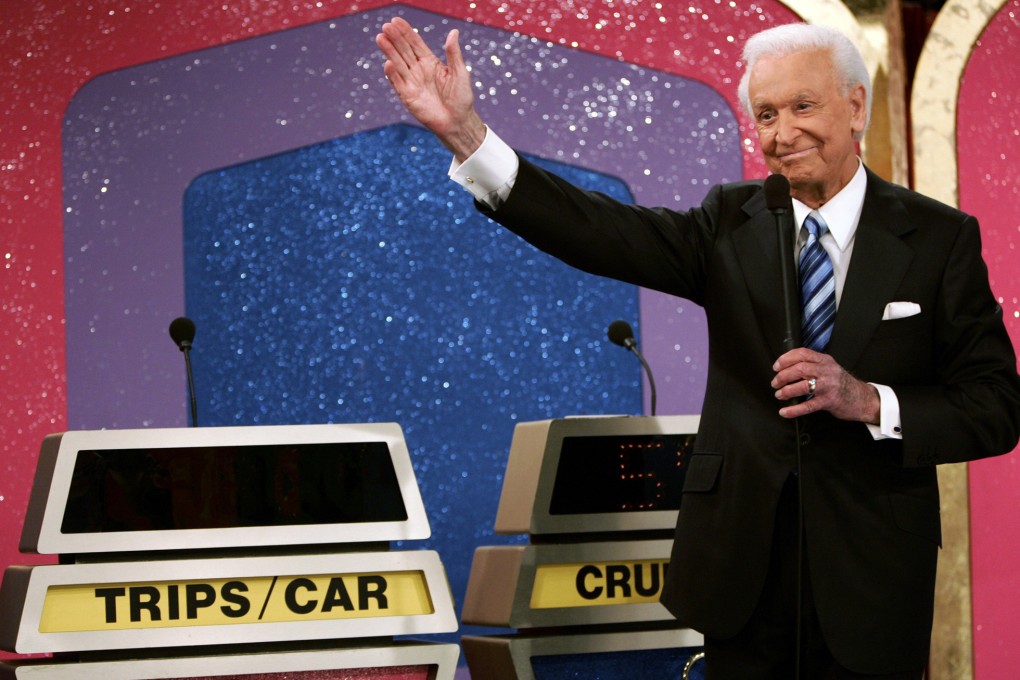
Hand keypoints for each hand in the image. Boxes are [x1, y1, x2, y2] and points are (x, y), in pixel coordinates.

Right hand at [376, 17, 486, 160]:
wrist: (458, 122)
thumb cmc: (462, 98)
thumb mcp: (460, 73)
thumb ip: (453, 53)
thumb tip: (454, 32)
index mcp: (430, 62)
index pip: (415, 44)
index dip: (406, 32)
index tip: (396, 21)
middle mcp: (418, 70)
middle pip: (404, 51)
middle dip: (395, 39)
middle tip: (386, 26)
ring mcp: (412, 83)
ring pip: (398, 64)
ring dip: (389, 52)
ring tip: (381, 38)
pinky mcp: (407, 97)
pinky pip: (398, 83)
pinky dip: (393, 74)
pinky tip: (388, 63)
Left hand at [771, 348, 880, 422]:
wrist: (862, 398)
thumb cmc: (842, 383)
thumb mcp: (829, 368)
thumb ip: (812, 365)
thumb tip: (787, 367)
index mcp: (825, 361)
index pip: (802, 354)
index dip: (786, 359)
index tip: (776, 366)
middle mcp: (827, 371)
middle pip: (799, 369)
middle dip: (783, 376)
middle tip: (775, 382)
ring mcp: (828, 386)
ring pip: (802, 386)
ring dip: (786, 391)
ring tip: (780, 394)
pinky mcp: (829, 401)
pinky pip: (808, 406)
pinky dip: (794, 410)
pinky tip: (785, 411)